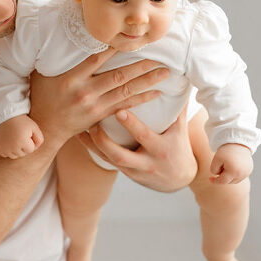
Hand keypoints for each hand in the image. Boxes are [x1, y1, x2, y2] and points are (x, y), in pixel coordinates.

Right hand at [0, 115, 43, 158]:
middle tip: (21, 135)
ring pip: (14, 156)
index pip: (31, 150)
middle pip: (22, 154)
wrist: (7, 116)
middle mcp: (12, 147)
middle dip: (24, 147)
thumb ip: (40, 139)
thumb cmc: (22, 122)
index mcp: (22, 141)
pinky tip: (9, 142)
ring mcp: (4, 148)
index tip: (27, 135)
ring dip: (16, 150)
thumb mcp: (34, 128)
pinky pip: (6, 155)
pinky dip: (8, 150)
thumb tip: (35, 149)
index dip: (31, 142)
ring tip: (16, 139)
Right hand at [29, 48, 168, 144]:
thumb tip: (64, 34)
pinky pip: (125, 106)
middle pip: (118, 76)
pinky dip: (142, 99)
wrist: (45, 129)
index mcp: (71, 79)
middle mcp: (85, 93)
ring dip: (147, 82)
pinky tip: (156, 93)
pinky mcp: (100, 116)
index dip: (114, 49)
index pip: (96, 60)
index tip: (131, 39)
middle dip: (141, 66)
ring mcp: (94, 106)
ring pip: (125, 91)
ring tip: (164, 73)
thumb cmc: (43, 97)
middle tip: (160, 57)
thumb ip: (57, 57)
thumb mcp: (43, 74)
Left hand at [78, 104, 197, 192]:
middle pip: (121, 156)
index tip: (119, 110)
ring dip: (93, 145)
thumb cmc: (179, 148)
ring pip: (108, 160)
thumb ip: (177, 107)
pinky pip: (104, 161)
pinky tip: (79, 136)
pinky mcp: (124, 173)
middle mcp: (145, 163)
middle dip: (105, 141)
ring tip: (81, 128)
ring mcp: (133, 171)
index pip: (144, 137)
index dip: (131, 125)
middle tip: (93, 124)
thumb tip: (181, 80)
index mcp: (161, 150)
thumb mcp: (181, 130)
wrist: (178, 180)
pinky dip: (91, 148)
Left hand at [209, 143, 252, 183]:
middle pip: (229, 181)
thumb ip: (214, 170)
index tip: (209, 178)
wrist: (239, 142)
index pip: (222, 181)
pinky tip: (233, 165)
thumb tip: (218, 176)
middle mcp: (242, 174)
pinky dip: (235, 173)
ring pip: (235, 180)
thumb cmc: (226, 151)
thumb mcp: (216, 159)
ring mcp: (247, 172)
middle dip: (223, 176)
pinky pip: (240, 176)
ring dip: (229, 176)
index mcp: (234, 171)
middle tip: (221, 165)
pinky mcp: (249, 170)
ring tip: (228, 164)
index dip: (215, 181)